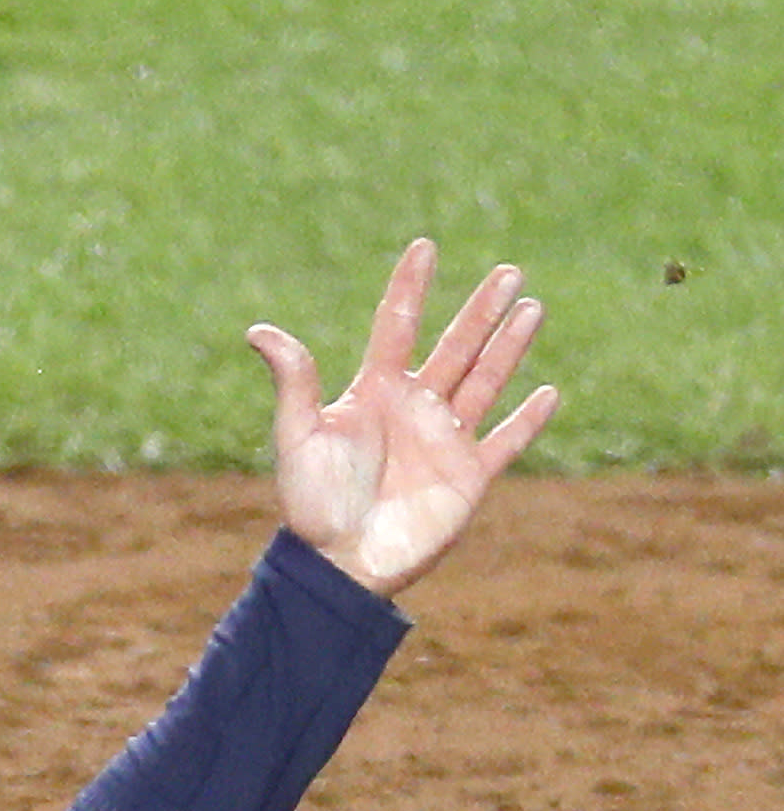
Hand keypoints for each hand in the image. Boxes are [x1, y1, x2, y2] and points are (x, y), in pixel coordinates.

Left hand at [246, 241, 551, 597]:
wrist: (339, 564)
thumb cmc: (312, 502)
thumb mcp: (299, 436)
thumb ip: (293, 382)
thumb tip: (260, 330)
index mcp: (373, 392)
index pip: (397, 326)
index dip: (410, 287)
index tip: (424, 246)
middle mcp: (413, 408)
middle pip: (455, 346)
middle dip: (481, 310)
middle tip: (509, 272)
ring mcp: (444, 440)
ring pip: (486, 381)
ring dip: (509, 347)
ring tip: (532, 307)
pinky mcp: (469, 476)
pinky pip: (507, 440)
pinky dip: (528, 418)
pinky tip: (549, 392)